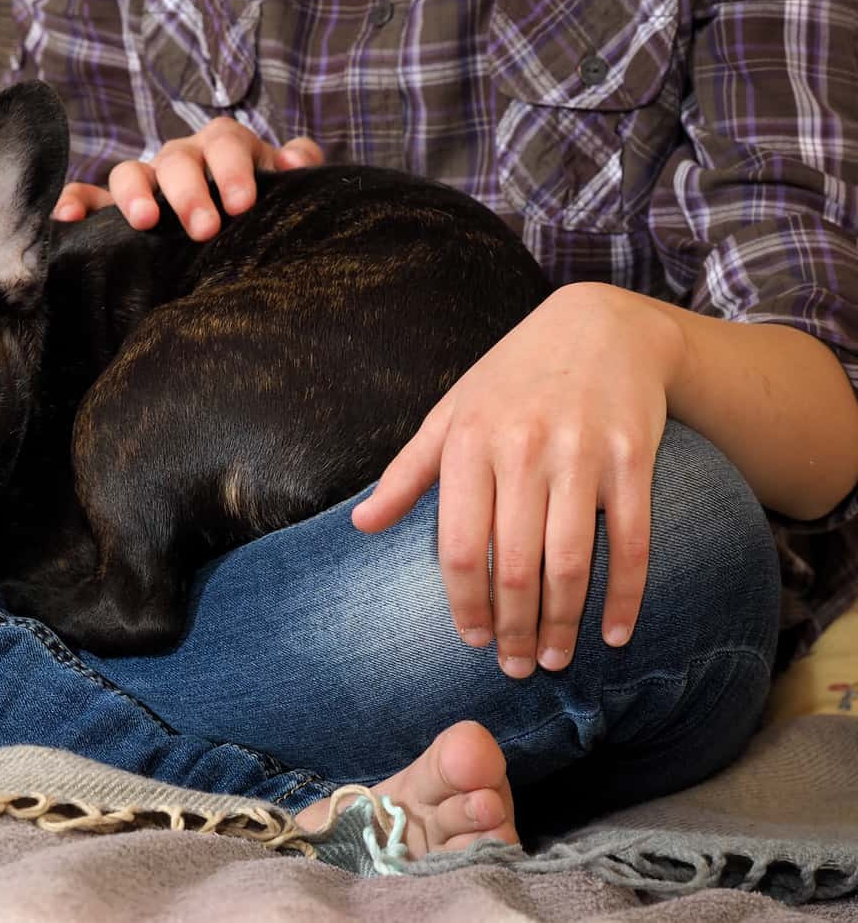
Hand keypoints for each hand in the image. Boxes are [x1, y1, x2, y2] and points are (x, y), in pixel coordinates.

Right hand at [52, 117, 323, 239]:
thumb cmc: (261, 207)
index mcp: (222, 149)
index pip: (225, 143)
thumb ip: (296, 166)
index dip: (232, 169)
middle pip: (176, 158)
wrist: (234, 230)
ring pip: (130, 171)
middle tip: (205, 229)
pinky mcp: (112, 207)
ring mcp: (145, 182)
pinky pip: (87, 198)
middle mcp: (181, 159)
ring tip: (144, 221)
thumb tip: (296, 160)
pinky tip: (65, 220)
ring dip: (135, 193)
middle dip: (189, 190)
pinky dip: (74, 202)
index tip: (241, 205)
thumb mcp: (285, 188)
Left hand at [351, 283, 684, 677]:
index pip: (457, 545)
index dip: (463, 602)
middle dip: (512, 628)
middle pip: (513, 565)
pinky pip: (632, 541)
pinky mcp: (633, 458)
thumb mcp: (450, 414)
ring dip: (562, 623)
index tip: (471, 639)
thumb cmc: (510, 379)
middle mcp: (521, 450)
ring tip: (553, 660)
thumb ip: (406, 473)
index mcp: (468, 443)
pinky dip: (625, 595)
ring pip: (571, 562)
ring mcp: (581, 455)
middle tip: (513, 667)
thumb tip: (360, 524)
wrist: (599, 325)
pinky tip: (614, 633)